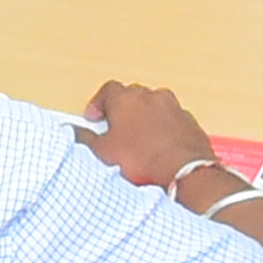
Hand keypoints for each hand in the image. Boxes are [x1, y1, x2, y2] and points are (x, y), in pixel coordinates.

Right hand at [82, 80, 218, 190]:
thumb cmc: (142, 160)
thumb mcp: (103, 153)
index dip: (98, 104)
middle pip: (132, 95)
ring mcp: (174, 107)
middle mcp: (151, 96)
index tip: (94, 119)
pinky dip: (165, 128)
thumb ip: (84, 138)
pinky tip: (160, 147)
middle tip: (114, 130)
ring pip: (154, 106)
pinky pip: (172, 119)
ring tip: (139, 140)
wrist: (184, 172)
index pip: (107, 90)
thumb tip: (72, 131)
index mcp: (126, 99)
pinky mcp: (190, 122)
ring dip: (145, 117)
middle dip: (122, 110)